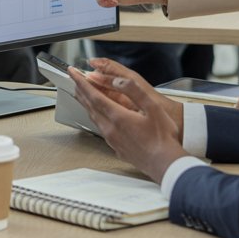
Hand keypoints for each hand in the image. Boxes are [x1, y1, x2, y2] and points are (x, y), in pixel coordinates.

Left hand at [69, 59, 187, 182]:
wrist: (165, 165)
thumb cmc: (162, 138)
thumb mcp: (153, 108)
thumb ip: (134, 91)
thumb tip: (117, 80)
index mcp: (118, 116)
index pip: (93, 95)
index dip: (81, 82)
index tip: (73, 72)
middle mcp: (110, 128)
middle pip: (90, 106)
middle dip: (81, 90)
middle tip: (75, 79)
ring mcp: (111, 139)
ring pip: (93, 117)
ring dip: (87, 103)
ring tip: (83, 94)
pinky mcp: (115, 147)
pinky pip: (100, 128)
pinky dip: (95, 116)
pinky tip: (99, 116)